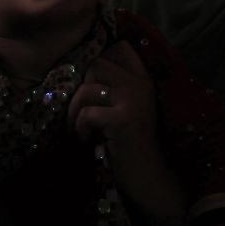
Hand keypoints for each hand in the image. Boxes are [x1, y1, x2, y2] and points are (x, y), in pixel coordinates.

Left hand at [68, 41, 183, 221]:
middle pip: (95, 65)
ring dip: (75, 112)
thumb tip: (80, 65)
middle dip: (82, 89)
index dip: (99, 61)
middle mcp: (140, 84)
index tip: (94, 86)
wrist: (150, 178)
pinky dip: (79, 129)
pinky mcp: (122, 120)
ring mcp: (132, 100)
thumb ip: (113, 84)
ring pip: (86, 89)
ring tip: (81, 129)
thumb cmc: (130, 142)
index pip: (119, 47)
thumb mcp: (126, 106)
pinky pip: (86, 114)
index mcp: (143, 77)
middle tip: (83, 112)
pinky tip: (88, 140)